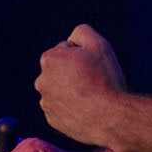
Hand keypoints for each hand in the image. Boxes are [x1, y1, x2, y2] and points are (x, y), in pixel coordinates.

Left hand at [34, 24, 126, 147]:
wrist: (109, 117)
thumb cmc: (104, 79)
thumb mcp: (98, 44)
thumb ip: (81, 32)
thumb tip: (71, 38)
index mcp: (49, 59)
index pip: (65, 51)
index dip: (82, 56)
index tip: (93, 67)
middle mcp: (41, 81)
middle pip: (61, 71)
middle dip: (73, 73)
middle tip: (93, 81)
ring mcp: (46, 103)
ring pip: (61, 91)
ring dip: (72, 91)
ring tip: (91, 97)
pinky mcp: (52, 120)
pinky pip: (62, 110)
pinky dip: (72, 108)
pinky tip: (86, 110)